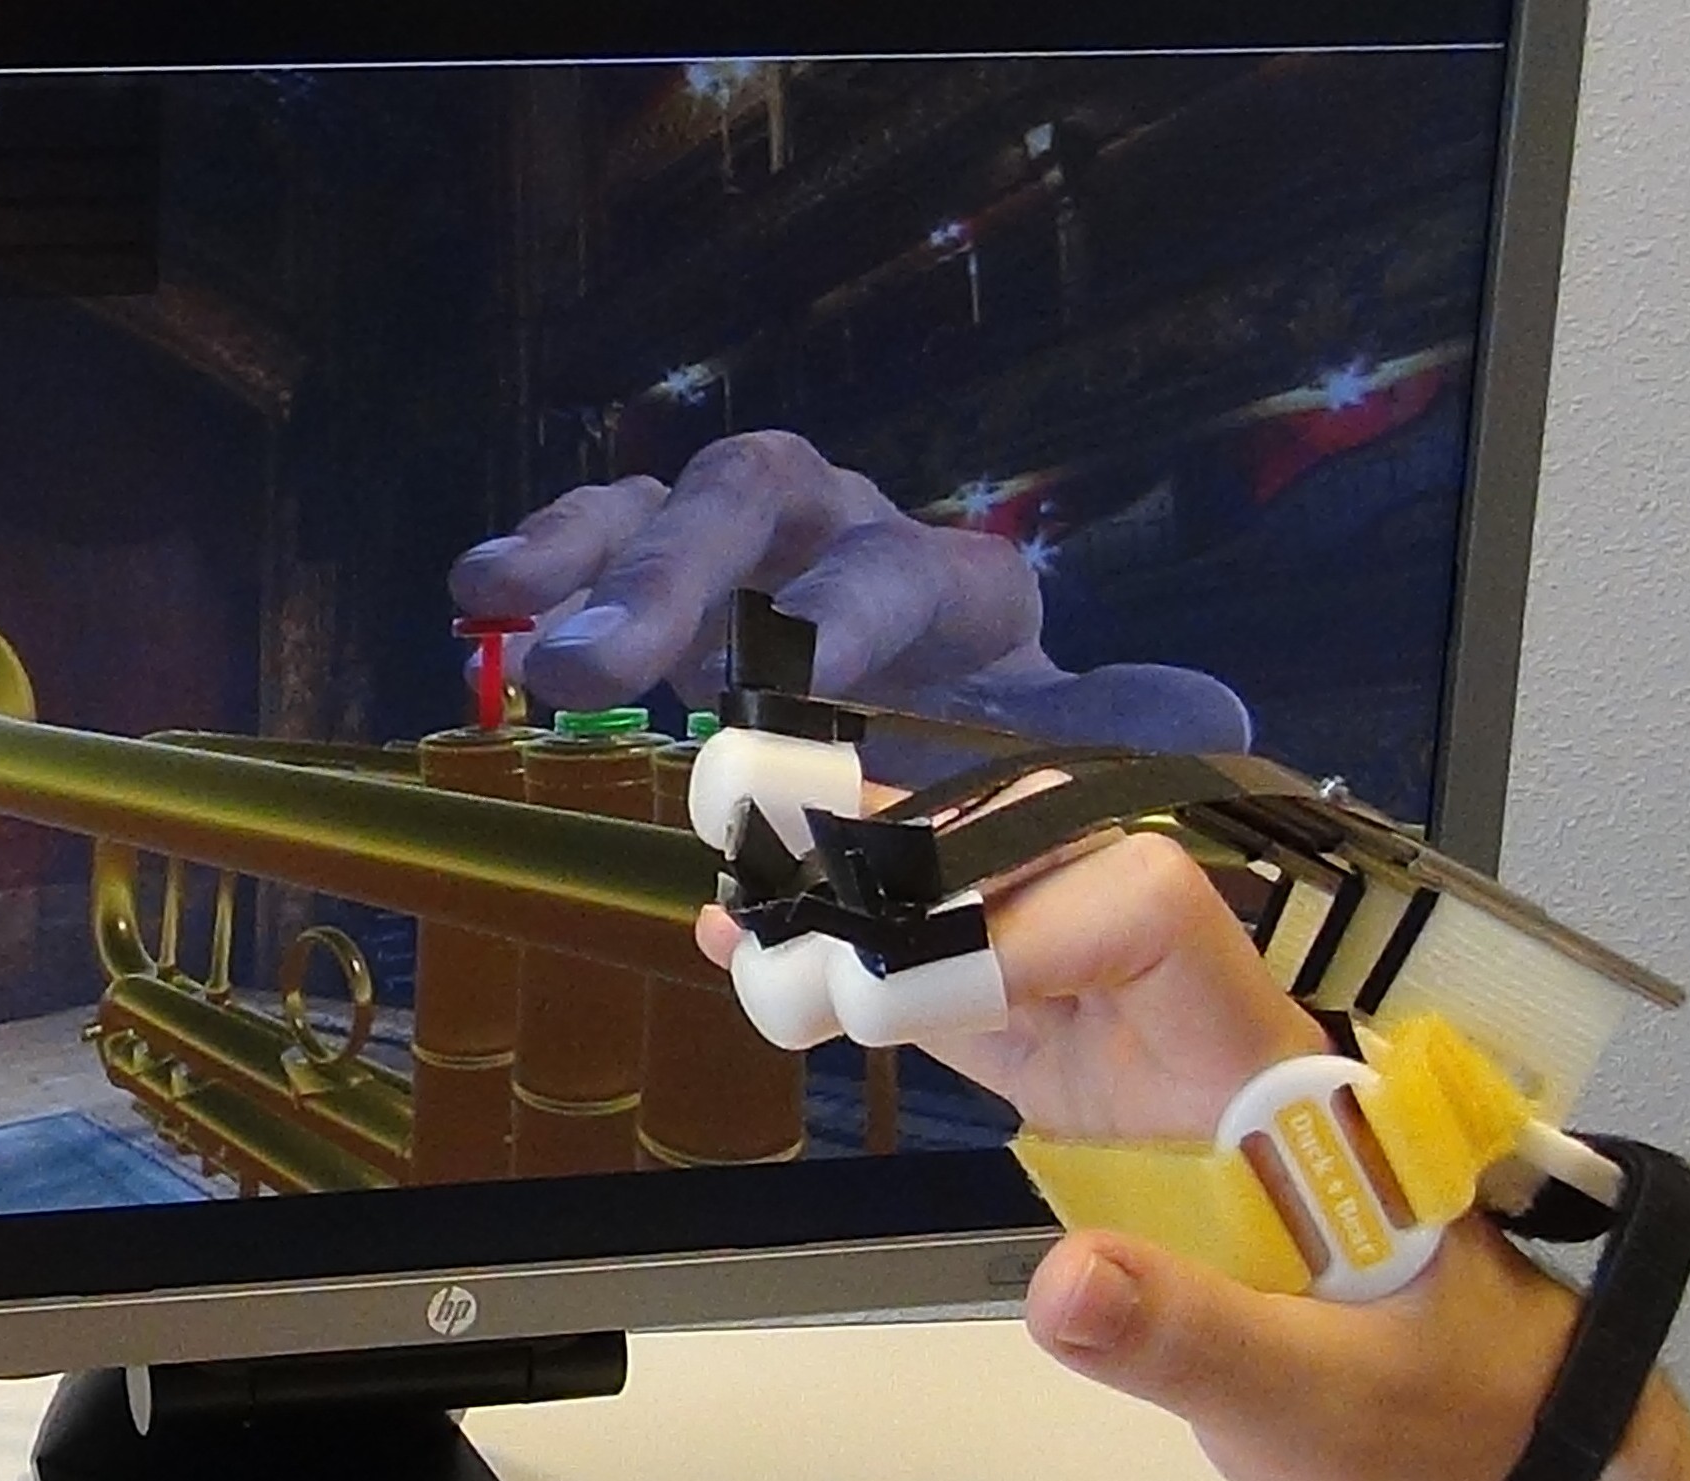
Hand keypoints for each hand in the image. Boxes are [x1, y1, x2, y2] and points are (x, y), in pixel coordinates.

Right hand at [449, 430, 1251, 753]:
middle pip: (765, 500)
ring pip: (671, 503)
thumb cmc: (1017, 771)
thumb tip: (1207, 716)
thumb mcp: (1087, 762)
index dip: (839, 619)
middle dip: (675, 575)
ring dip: (591, 557)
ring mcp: (756, 553)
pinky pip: (607, 542)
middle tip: (588, 666)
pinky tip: (481, 591)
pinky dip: (548, 560)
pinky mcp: (679, 585)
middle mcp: (852, 537)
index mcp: (962, 585)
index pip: (900, 570)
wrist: (966, 769)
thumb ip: (1130, 740)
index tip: (781, 682)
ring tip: (510, 614)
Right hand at [705, 830, 1577, 1480]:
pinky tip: (785, 971)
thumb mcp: (1321, 1397)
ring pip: (996, 926)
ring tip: (748, 887)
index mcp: (1260, 1064)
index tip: (899, 993)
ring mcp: (1131, 1051)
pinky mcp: (1088, 1094)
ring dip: (876, 902)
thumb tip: (1062, 1288)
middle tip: (785, 860)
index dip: (1021, 919)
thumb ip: (1195, 1340)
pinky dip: (881, 987)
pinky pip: (973, 1010)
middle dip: (922, 861)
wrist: (1455, 1411)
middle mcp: (1186, 1023)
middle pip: (1055, 876)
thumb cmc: (1420, 1400)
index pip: (1149, 915)